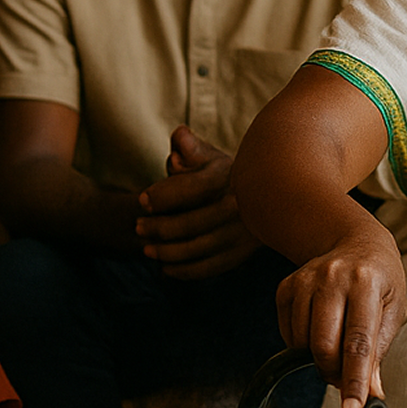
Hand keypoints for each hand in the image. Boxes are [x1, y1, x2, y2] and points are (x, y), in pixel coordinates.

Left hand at [138, 126, 258, 278]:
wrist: (268, 199)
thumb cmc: (226, 176)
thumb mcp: (212, 158)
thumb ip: (191, 148)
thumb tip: (179, 136)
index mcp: (230, 179)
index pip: (192, 189)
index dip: (162, 196)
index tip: (142, 200)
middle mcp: (239, 208)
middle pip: (190, 224)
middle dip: (158, 228)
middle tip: (138, 227)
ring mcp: (242, 234)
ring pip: (197, 250)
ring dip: (166, 253)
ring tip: (146, 250)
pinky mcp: (241, 254)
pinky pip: (209, 268)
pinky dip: (183, 271)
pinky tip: (165, 268)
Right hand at [275, 214, 406, 407]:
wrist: (355, 242)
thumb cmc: (381, 281)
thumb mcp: (393, 310)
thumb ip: (380, 350)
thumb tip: (372, 392)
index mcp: (367, 283)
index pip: (359, 342)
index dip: (355, 379)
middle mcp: (333, 278)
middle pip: (324, 346)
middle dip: (334, 374)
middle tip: (345, 379)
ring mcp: (305, 280)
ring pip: (302, 343)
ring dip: (319, 361)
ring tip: (336, 352)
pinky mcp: (286, 287)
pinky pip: (288, 334)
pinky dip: (302, 346)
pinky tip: (320, 333)